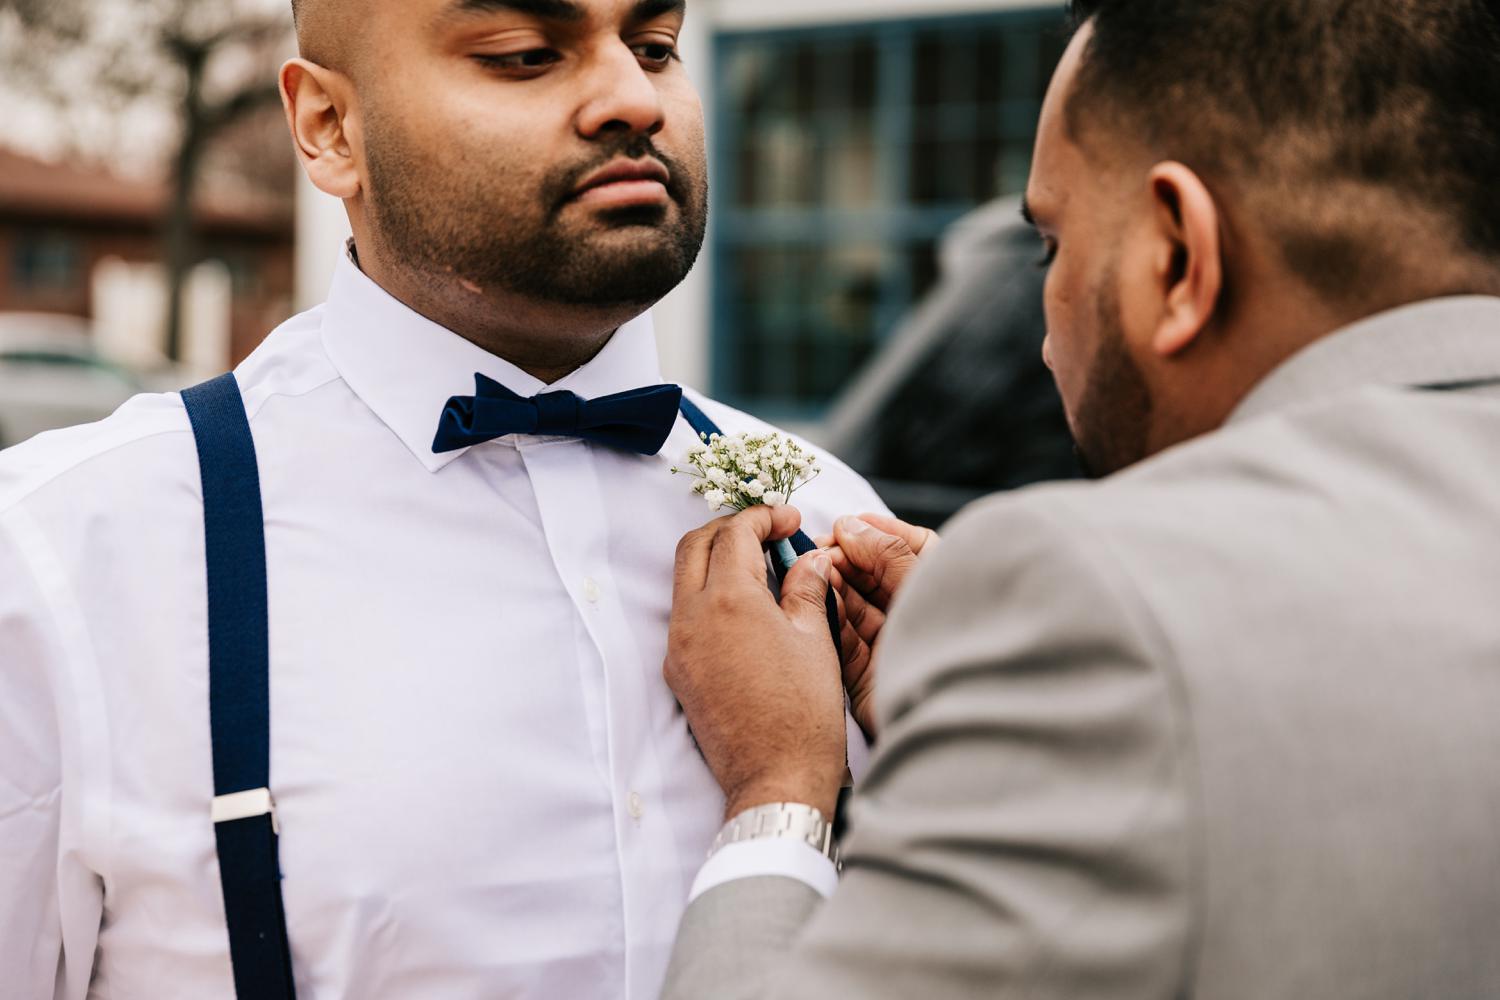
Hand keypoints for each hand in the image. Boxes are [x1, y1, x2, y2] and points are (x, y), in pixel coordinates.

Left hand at [666, 505, 846, 819]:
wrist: (775, 780)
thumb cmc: (805, 713)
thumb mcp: (816, 640)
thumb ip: (807, 588)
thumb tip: (810, 559)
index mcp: (730, 601)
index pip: (735, 533)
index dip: (763, 517)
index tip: (789, 521)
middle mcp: (692, 618)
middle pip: (696, 546)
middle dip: (731, 529)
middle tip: (768, 533)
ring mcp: (678, 646)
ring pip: (684, 579)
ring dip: (716, 561)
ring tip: (759, 567)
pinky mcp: (677, 672)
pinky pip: (684, 615)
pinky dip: (708, 596)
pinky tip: (745, 608)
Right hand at [816, 514, 939, 739]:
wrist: (955, 717)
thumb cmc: (955, 641)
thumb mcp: (923, 585)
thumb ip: (887, 553)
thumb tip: (850, 525)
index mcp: (946, 589)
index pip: (909, 548)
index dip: (877, 532)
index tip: (846, 523)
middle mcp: (918, 615)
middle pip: (875, 577)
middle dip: (847, 559)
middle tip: (818, 549)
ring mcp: (893, 646)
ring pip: (856, 607)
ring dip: (834, 587)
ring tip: (813, 570)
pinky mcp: (870, 676)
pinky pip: (845, 641)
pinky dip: (831, 619)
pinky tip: (817, 599)